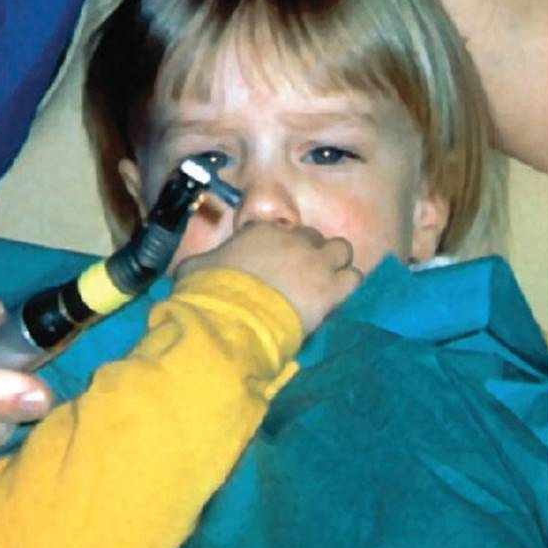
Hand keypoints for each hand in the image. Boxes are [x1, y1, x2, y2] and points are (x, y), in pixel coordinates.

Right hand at [177, 222, 361, 338]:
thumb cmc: (207, 292)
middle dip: (310, 253)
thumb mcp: (194, 268)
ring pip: (342, 250)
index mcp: (260, 231)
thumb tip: (197, 268)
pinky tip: (336, 298)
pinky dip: (346, 286)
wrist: (232, 317)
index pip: (280, 230)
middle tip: (301, 274)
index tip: (274, 262)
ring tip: (325, 283)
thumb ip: (205, 262)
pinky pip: (354, 278)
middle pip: (314, 237)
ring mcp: (317, 262)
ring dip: (335, 264)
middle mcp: (294, 239)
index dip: (279, 246)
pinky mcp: (332, 288)